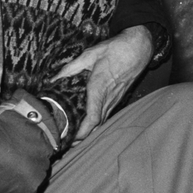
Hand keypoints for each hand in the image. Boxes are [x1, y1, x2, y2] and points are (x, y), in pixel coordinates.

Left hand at [52, 25, 153, 140]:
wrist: (138, 48)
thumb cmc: (114, 49)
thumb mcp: (89, 55)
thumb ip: (70, 68)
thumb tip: (54, 78)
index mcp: (99, 88)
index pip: (92, 118)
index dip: (82, 132)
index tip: (71, 138)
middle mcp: (108, 97)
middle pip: (96, 125)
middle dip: (83, 137)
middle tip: (67, 144)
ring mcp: (115, 98)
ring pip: (102, 121)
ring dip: (90, 132)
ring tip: (74, 140)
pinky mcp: (118, 97)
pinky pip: (106, 114)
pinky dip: (97, 123)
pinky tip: (88, 125)